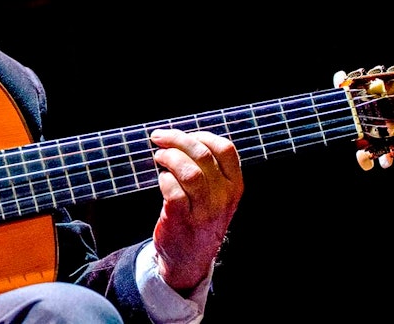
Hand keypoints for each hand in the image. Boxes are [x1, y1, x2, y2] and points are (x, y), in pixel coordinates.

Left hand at [149, 128, 242, 292]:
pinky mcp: (182, 219)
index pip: (226, 149)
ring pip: (188, 171)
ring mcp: (203, 210)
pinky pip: (173, 190)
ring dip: (169, 157)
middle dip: (177, 139)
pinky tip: (161, 179)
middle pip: (203, 154)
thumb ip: (210, 170)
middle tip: (159, 137)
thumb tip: (184, 137)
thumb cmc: (199, 219)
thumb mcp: (216, 196)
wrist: (189, 260)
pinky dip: (163, 179)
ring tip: (159, 156)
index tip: (185, 134)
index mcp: (234, 186)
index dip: (202, 135)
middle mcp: (222, 197)